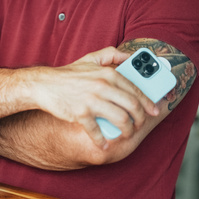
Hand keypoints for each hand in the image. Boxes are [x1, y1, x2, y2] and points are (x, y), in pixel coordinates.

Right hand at [29, 47, 158, 146]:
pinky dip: (102, 140)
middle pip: (132, 106)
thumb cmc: (69, 74)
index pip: (135, 90)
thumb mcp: (90, 58)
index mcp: (108, 73)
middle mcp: (102, 86)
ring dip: (127, 130)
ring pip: (121, 119)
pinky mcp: (80, 114)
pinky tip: (104, 144)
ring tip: (126, 133)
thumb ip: (111, 54)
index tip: (154, 110)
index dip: (148, 102)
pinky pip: (97, 131)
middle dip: (140, 119)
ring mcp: (92, 101)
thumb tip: (129, 57)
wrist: (44, 85)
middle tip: (140, 124)